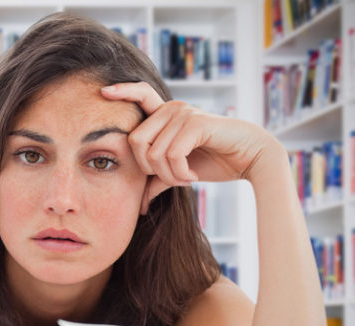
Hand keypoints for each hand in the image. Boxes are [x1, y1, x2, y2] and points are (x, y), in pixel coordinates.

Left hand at [100, 82, 283, 213]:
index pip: (140, 94)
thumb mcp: (179, 172)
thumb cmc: (216, 162)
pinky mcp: (195, 123)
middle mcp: (172, 109)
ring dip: (168, 175)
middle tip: (172, 179)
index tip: (103, 92)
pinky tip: (193, 176)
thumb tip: (138, 205)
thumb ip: (158, 180)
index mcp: (166, 114)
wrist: (251, 158)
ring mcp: (183, 114)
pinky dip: (179, 173)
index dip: (122, 91)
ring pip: (153, 153)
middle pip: (135, 141)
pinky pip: (171, 155)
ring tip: (186, 178)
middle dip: (149, 169)